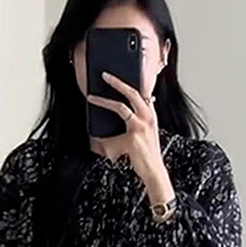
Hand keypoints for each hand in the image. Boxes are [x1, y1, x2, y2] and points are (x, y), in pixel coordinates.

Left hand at [87, 73, 170, 188]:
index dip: (134, 83)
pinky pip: (114, 129)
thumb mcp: (143, 136)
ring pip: (121, 106)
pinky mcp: (134, 136)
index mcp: (151, 116)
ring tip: (92, 97)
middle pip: (133, 93)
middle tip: (105, 75)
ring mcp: (142, 126)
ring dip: (104, 101)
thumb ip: (134, 124)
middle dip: (118, 82)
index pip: (144, 94)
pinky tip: (93, 129)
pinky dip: (102, 128)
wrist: (154, 171)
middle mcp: (148, 118)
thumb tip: (121, 118)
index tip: (122, 76)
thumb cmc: (147, 156)